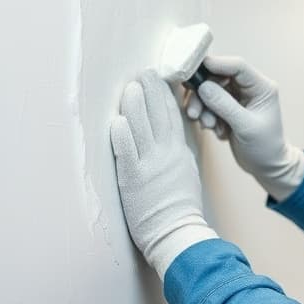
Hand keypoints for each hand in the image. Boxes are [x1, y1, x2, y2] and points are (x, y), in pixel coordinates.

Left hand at [111, 70, 217, 278]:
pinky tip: (118, 121)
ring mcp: (150, 165)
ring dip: (135, 106)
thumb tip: (171, 134)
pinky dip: (122, 135)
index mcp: (180, 152)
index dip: (165, 95)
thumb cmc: (181, 207)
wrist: (177, 232)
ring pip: (142, 128)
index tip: (160, 77)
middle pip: (159, 116)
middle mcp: (166, 154)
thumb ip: (178, 151)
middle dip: (152, 91)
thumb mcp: (186, 172)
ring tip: (130, 87)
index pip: (173, 116)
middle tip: (144, 72)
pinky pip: (127, 152)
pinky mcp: (134, 179)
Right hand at [183, 56, 303, 201]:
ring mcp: (237, 98)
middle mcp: (249, 88)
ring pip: (210, 91)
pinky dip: (207, 116)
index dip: (216, 64)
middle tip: (193, 112)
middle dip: (203, 93)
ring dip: (203, 107)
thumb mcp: (246, 127)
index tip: (194, 69)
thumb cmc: (264, 147)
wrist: (267, 166)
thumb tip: (203, 87)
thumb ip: (225, 106)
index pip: (237, 66)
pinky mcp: (227, 108)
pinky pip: (209, 104)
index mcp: (261, 87)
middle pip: (218, 77)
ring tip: (208, 126)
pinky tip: (217, 131)